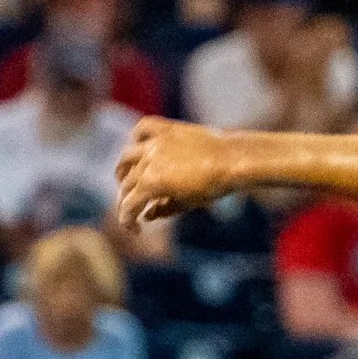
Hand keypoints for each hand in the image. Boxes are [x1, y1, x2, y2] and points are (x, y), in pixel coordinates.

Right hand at [116, 119, 236, 228]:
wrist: (234, 159)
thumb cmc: (214, 186)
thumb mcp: (187, 203)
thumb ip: (163, 210)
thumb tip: (147, 215)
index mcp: (152, 183)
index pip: (128, 206)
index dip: (127, 221)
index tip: (134, 230)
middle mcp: (148, 161)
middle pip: (126, 183)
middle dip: (126, 200)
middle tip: (132, 209)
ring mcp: (155, 142)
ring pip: (127, 156)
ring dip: (123, 170)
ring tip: (125, 179)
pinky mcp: (166, 128)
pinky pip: (143, 129)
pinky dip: (136, 137)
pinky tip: (138, 146)